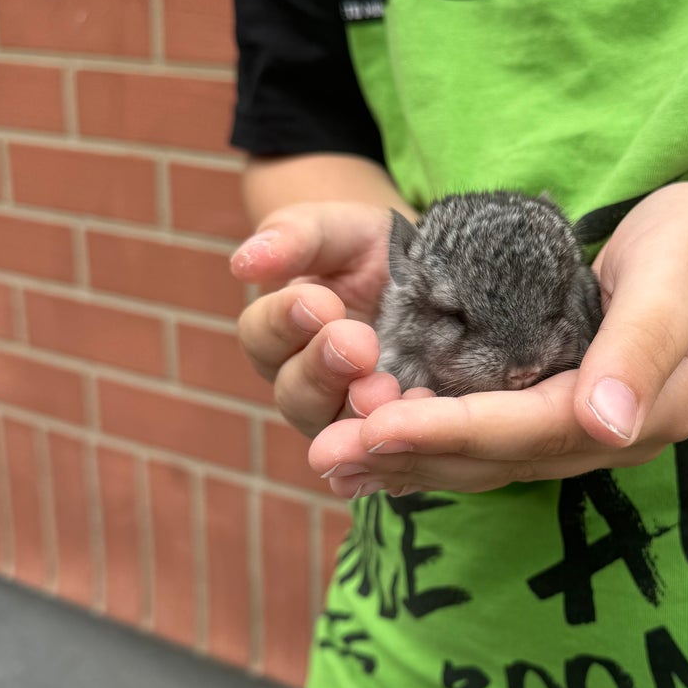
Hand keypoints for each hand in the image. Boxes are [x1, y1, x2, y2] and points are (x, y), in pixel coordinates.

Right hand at [232, 200, 413, 438]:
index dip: (284, 322)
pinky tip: (420, 425)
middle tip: (357, 344)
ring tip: (386, 389)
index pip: (261, 337)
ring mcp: (353, 418)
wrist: (444, 275)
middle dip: (322, 370)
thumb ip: (295, 237)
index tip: (319, 301)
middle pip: (294, 395)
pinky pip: (390, 457)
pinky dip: (399, 447)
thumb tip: (243, 264)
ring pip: (338, 433)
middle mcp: (310, 385)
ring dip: (357, 414)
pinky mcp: (399, 437)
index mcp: (284, 334)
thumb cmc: (377, 250)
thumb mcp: (341, 230)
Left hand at [308, 182, 687, 496]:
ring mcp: (586, 432)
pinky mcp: (562, 414)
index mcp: (643, 412)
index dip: (451, 430)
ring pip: (486, 461)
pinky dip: (431, 445)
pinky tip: (376, 447)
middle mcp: (609, 437)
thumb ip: (643, 348)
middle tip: (324, 455)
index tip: (375, 426)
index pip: (531, 430)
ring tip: (331, 462)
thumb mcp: (680, 276)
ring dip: (408, 461)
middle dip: (409, 456)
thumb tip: (602, 424)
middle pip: (497, 459)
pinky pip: (490, 442)